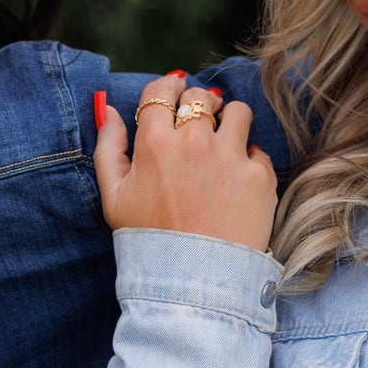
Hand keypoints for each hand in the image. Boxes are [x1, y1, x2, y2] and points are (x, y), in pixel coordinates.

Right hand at [94, 74, 277, 251]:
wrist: (192, 281)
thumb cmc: (148, 239)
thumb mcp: (113, 196)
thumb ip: (108, 147)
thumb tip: (110, 110)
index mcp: (155, 143)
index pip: (162, 91)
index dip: (168, 86)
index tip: (175, 90)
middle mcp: (194, 142)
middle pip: (201, 96)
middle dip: (199, 103)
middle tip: (200, 122)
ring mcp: (230, 157)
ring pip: (237, 112)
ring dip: (230, 121)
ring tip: (225, 143)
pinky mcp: (258, 177)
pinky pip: (258, 151)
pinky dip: (249, 162)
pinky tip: (237, 183)